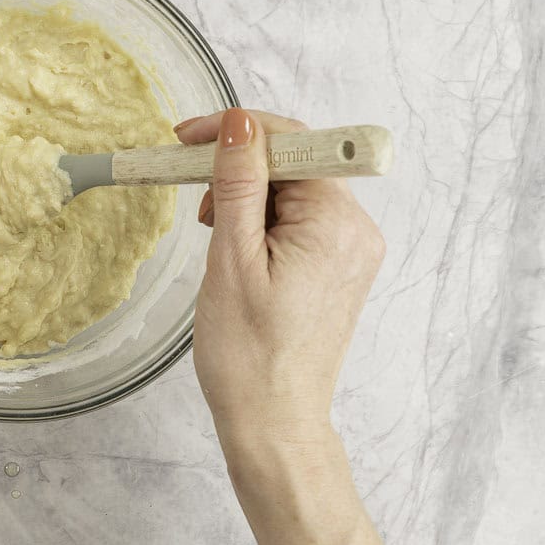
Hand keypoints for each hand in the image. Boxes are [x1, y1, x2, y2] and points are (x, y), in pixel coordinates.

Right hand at [177, 107, 384, 463]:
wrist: (273, 422)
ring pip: (294, 190)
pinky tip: (236, 247)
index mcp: (336, 222)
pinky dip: (264, 221)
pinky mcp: (339, 267)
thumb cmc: (248, 354)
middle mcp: (356, 229)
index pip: (291, 140)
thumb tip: (239, 122)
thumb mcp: (231, 258)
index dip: (236, 131)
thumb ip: (238, 183)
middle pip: (294, 162)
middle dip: (240, 169)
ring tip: (214, 234)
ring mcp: (351, 249)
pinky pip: (301, 219)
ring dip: (249, 197)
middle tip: (193, 195)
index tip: (187, 139)